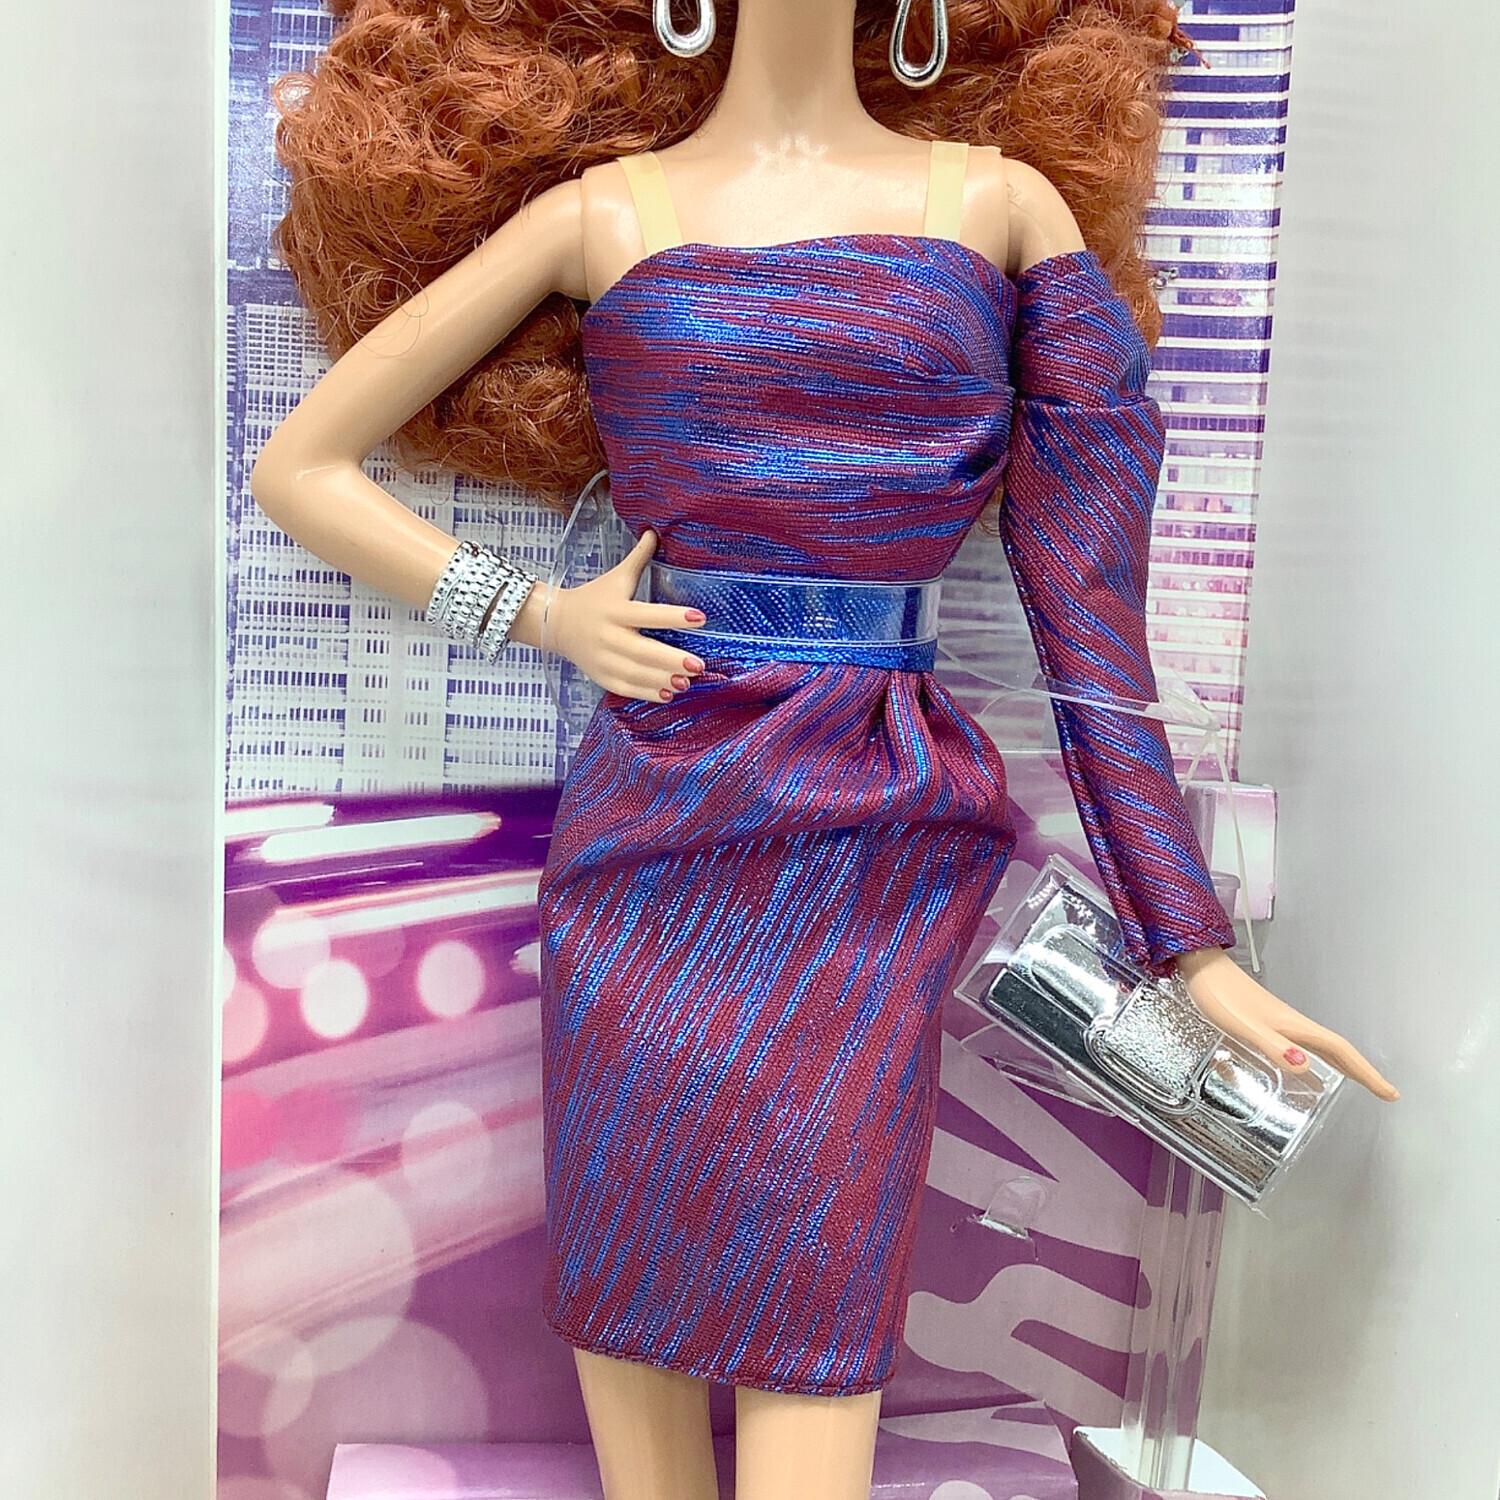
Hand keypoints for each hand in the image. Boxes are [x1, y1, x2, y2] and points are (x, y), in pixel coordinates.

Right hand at [542, 528, 709, 701]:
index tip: (700, 617)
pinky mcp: (601, 676)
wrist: (556, 623)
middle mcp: (609, 636)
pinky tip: (668, 693)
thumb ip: (638, 557)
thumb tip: (655, 531)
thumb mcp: (615, 576)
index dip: (674, 616)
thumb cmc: (594, 598)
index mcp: (616, 610)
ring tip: (688, 682)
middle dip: (671, 659)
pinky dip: (647, 693)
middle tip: (699, 665)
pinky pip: (626, 688)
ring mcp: (604, 659)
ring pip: (636, 673)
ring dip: (663, 679)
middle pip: (642, 651)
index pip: (648, 614)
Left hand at [1173, 947, 1399, 1101]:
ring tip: (1353, 1084)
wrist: (1201, 967)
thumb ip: (1272, 1045)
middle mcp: (1292, 1024)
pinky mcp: (1264, 1020)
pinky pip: (1298, 1045)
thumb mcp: (1244, 1025)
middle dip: (1360, 1071)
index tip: (1390, 1092)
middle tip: (1382, 1092)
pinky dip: (1311, 1058)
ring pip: (1318, 1047)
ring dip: (1339, 1065)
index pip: (1339, 1051)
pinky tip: (1301, 1068)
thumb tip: (1306, 1067)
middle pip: (1335, 1049)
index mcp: (1293, 1026)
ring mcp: (1279, 1021)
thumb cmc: (1220, 996)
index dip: (1365, 1071)